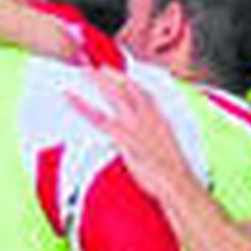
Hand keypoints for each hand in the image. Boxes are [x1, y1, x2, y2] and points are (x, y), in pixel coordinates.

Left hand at [70, 70, 200, 206]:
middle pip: (126, 89)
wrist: (178, 183)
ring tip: (83, 72)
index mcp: (159, 118)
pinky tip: (72, 99)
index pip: (142, 92)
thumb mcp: (164, 149)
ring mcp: (136, 126)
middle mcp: (147, 117)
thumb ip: (151, 137)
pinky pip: (100, 119)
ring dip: (98, 83)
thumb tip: (139, 137)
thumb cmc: (171, 172)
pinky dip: (83, 107)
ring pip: (114, 97)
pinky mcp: (125, 138)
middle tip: (95, 67)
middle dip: (110, 76)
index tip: (115, 72)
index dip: (127, 81)